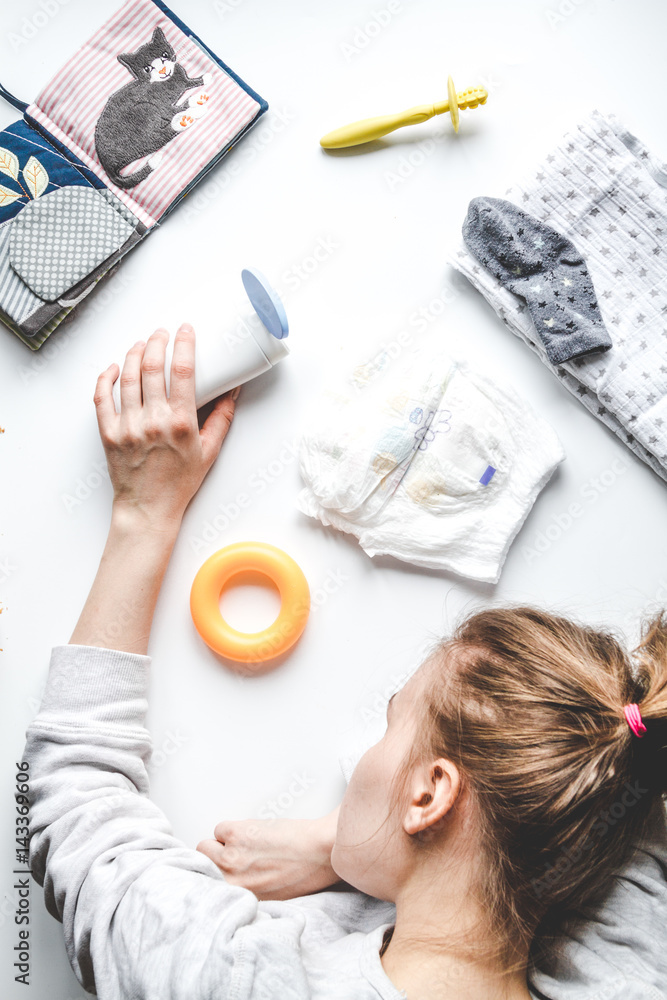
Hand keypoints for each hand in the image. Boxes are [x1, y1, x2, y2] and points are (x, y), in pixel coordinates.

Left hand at [94, 324, 238, 529]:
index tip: (185, 329)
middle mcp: (152, 421)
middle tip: (162, 332)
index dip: (184, 343)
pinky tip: (113, 367)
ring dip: (133, 353)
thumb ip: (222, 419)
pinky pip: (102, 397)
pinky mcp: (108, 433)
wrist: (149, 508)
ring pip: (126, 376)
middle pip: (151, 366)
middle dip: (157, 341)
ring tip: (141, 343)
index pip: (181, 370)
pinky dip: (105, 377)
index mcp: (180, 423)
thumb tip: (233, 392)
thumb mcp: (209, 451)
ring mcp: (127, 426)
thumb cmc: (179, 483)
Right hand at [196, 809, 341, 899]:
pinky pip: (220, 828)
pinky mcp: (236, 835)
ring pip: (204, 847)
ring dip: (222, 842)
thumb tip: (232, 879)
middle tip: (233, 853)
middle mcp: (233, 884)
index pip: (208, 892)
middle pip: (201, 867)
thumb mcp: (272, 895)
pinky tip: (254, 831)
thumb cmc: (307, 871)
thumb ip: (248, 890)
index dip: (211, 879)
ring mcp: (231, 858)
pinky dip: (233, 827)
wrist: (322, 851)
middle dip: (215, 859)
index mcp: (242, 900)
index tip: (210, 874)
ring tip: (246, 842)